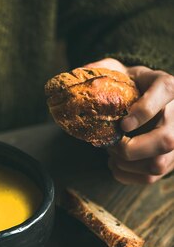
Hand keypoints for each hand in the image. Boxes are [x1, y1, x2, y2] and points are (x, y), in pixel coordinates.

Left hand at [85, 58, 173, 183]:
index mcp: (168, 86)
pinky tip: (115, 164)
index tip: (122, 124)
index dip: (143, 111)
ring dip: (127, 165)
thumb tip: (80, 73)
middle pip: (166, 140)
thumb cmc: (131, 85)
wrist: (147, 99)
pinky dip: (127, 175)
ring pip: (159, 164)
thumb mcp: (119, 70)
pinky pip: (150, 178)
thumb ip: (102, 68)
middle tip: (111, 145)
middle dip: (131, 148)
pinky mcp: (169, 161)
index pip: (164, 93)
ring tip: (111, 154)